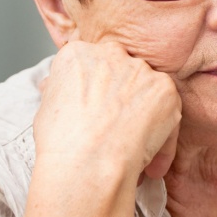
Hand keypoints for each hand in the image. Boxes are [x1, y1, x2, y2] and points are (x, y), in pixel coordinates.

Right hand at [34, 41, 180, 182]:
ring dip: (145, 116)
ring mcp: (140, 70)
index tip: (96, 112)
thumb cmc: (60, 142)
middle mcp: (110, 54)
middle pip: (122, 72)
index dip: (96, 91)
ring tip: (134, 147)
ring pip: (147, 91)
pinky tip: (150, 160)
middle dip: (122, 97)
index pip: (92, 65)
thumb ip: (63, 91)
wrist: (86, 162)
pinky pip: (168, 111)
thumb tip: (62, 90)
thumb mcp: (47, 108)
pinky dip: (163, 136)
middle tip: (117, 127)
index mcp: (77, 54)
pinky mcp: (165, 90)